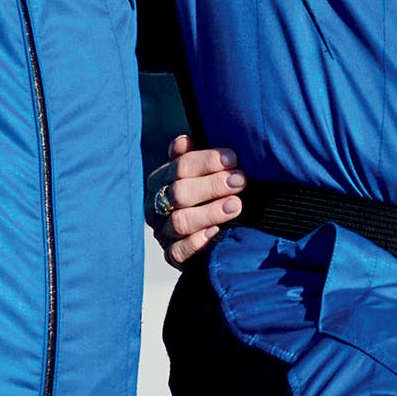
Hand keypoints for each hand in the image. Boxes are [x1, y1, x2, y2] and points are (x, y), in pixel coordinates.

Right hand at [153, 135, 247, 264]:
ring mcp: (163, 232)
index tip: (233, 158)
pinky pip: (178, 251)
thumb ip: (195, 158)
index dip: (207, 161)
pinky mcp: (171, 255)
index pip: (179, 166)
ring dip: (210, 211)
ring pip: (180, 221)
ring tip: (236, 205)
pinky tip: (215, 232)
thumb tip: (185, 141)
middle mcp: (156, 205)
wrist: (214, 235)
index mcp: (161, 180)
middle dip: (212, 185)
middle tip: (240, 180)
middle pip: (179, 192)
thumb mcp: (204, 174)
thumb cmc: (210, 196)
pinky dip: (197, 241)